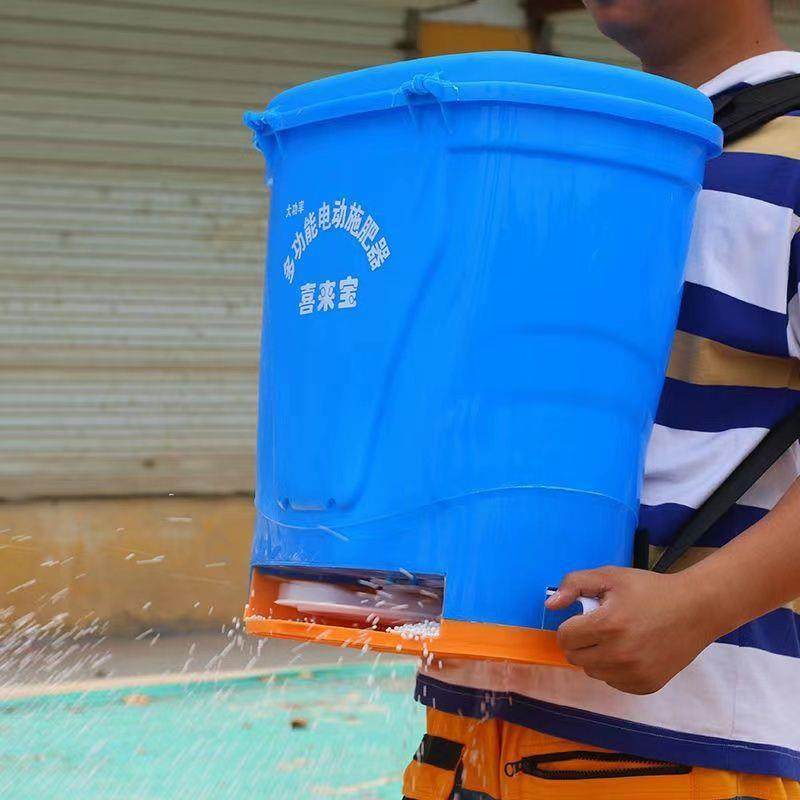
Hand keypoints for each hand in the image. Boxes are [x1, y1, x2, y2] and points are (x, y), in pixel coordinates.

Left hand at [545, 566, 722, 694]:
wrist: (695, 610)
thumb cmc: (649, 590)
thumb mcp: (610, 576)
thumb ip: (574, 585)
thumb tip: (550, 606)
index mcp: (607, 626)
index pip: (564, 638)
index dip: (570, 625)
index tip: (584, 618)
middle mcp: (619, 655)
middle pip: (574, 657)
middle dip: (580, 641)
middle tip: (600, 627)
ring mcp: (634, 674)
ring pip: (592, 671)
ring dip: (596, 656)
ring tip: (617, 637)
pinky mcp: (646, 686)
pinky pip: (613, 682)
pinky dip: (614, 669)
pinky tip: (631, 651)